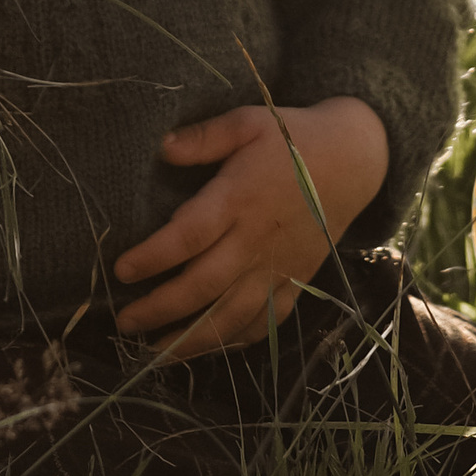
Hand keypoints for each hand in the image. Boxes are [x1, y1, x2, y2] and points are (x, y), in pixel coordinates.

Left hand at [112, 96, 389, 356]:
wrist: (354, 161)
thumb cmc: (294, 138)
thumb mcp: (249, 122)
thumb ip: (205, 137)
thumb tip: (162, 148)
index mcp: (240, 199)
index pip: (189, 236)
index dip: (153, 258)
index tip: (121, 271)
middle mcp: (257, 240)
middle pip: (204, 286)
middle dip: (160, 310)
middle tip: (124, 321)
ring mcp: (279, 267)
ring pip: (232, 316)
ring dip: (192, 339)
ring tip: (154, 353)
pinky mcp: (296, 281)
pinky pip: (266, 322)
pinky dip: (236, 340)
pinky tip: (208, 347)